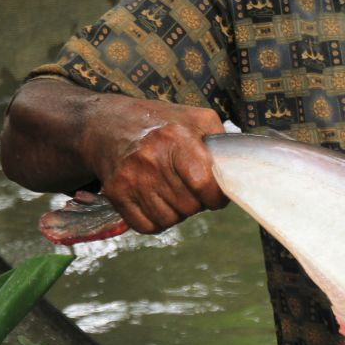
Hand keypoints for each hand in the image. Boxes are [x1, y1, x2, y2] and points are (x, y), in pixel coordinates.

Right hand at [83, 97, 228, 233]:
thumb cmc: (158, 122)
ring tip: (174, 192)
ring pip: (169, 219)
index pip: (204, 184)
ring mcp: (131, 178)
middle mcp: (151, 159)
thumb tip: (237, 168)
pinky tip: (158, 202)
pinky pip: (147, 226)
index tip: (217, 195)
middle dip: (197, 203)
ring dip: (178, 212)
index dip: (216, 196)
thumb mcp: (195, 117)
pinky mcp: (116, 193)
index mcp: (176, 138)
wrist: (107, 124)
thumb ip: (219, 139)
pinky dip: (158, 221)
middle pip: (189, 206)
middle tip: (192, 190)